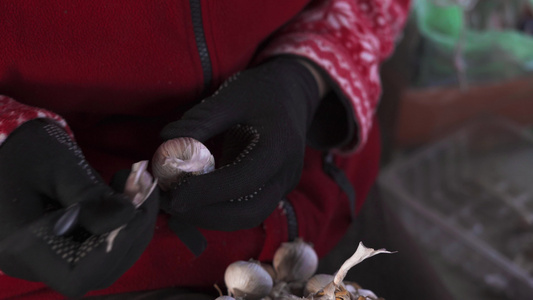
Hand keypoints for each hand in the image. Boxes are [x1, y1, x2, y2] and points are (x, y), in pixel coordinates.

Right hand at [0, 119, 157, 296]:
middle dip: (133, 232)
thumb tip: (130, 215)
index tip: (135, 210)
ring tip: (136, 184)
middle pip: (100, 271)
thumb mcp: (58, 165)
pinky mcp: (61, 246)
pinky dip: (122, 223)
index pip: (78, 276)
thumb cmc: (22, 150)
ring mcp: (48, 257)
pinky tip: (124, 192)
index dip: (115, 249)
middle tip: (143, 188)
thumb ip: (91, 194)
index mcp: (22, 246)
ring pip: (107, 261)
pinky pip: (100, 247)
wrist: (1, 146)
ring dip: (133, 226)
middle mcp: (34, 262)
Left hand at [160, 57, 319, 230]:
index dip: (206, 191)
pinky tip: (191, 197)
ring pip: (247, 217)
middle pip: (249, 213)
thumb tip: (165, 141)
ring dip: (209, 216)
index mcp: (279, 146)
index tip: (171, 192)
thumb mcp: (231, 97)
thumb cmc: (262, 91)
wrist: (294, 94)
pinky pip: (245, 209)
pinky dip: (216, 209)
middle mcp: (286, 173)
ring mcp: (282, 186)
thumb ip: (201, 120)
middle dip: (206, 215)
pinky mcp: (272, 190)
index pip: (244, 179)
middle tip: (168, 203)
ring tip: (174, 201)